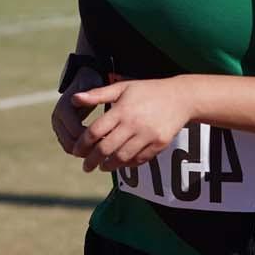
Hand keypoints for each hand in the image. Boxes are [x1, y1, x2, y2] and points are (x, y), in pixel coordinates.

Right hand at [50, 70, 100, 154]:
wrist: (83, 83)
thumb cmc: (92, 83)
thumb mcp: (93, 85)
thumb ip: (91, 93)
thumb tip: (78, 99)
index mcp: (63, 109)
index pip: (76, 131)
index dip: (93, 138)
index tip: (110, 138)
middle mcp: (57, 119)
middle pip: (70, 143)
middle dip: (89, 147)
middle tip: (107, 148)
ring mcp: (58, 128)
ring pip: (70, 148)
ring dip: (86, 151)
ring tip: (103, 148)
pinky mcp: (61, 134)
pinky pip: (71, 148)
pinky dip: (83, 151)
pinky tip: (98, 148)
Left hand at [71, 77, 191, 171]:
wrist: (181, 97)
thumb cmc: (147, 91)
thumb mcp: (122, 88)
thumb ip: (97, 95)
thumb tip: (73, 99)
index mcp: (121, 110)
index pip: (94, 132)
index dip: (82, 144)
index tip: (76, 151)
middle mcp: (133, 124)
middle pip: (105, 148)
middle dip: (92, 161)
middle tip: (85, 166)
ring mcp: (147, 135)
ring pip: (122, 157)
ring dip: (109, 166)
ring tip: (102, 167)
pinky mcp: (159, 144)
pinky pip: (139, 159)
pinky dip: (128, 164)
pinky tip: (121, 163)